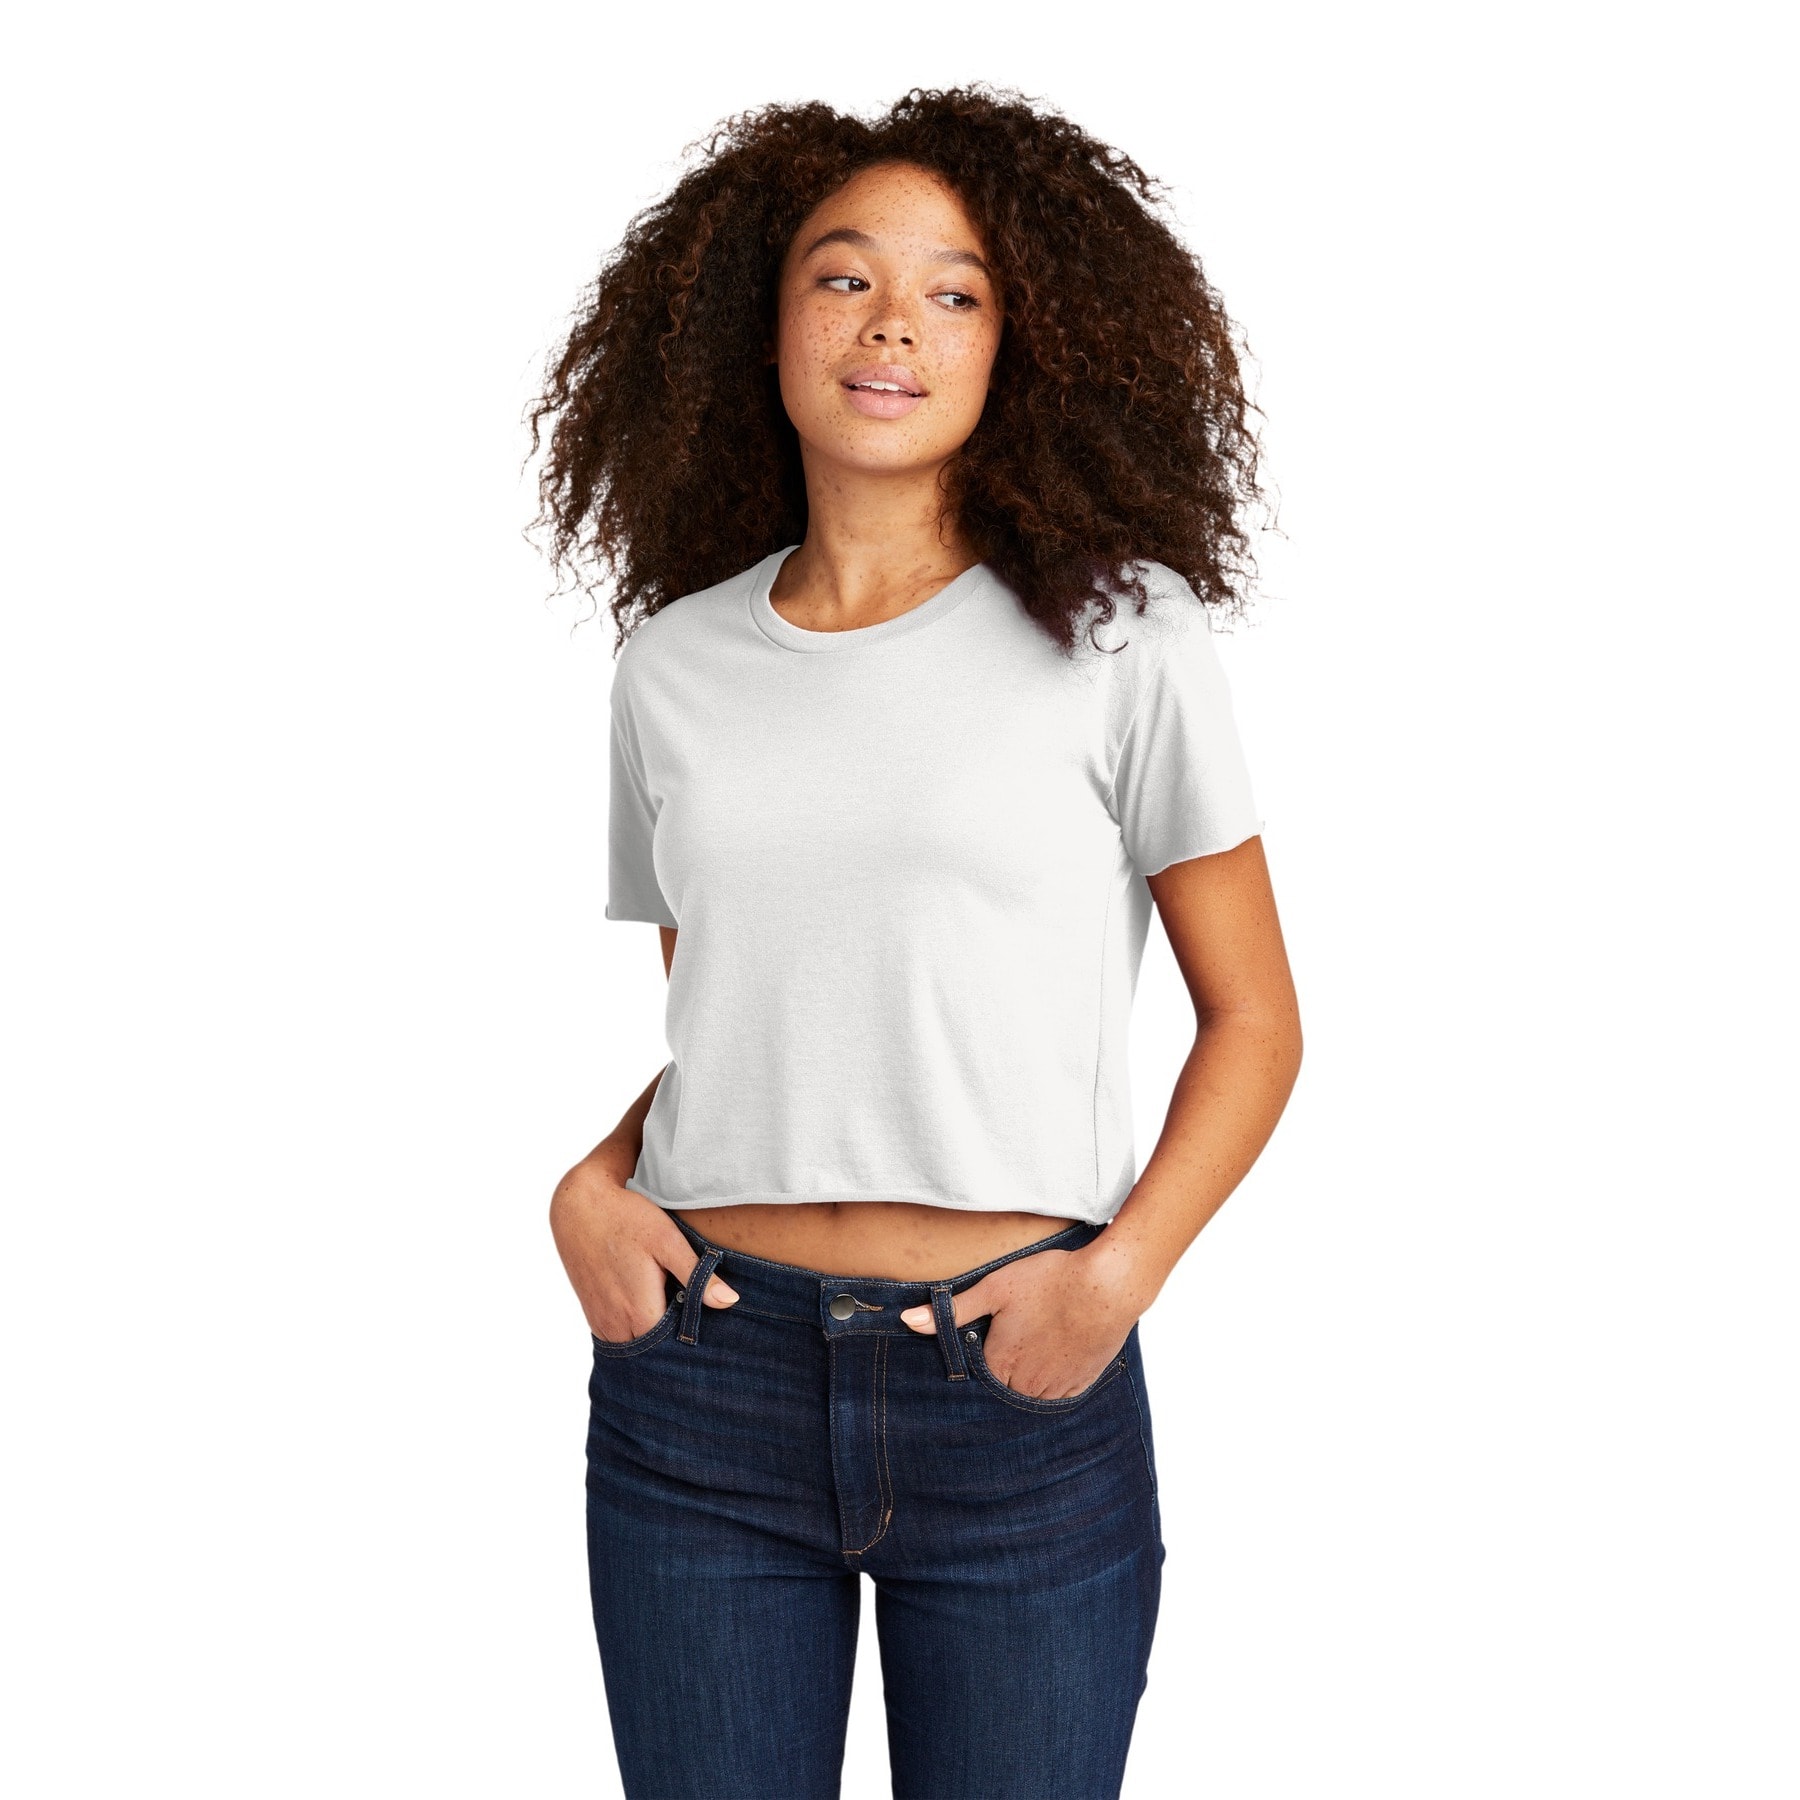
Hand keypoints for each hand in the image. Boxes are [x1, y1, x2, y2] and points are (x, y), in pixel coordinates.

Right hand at [549, 1159, 737, 1340]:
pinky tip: (650, 1310)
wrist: (579, 1205)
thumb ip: (697, 1276)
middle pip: (653, 1352)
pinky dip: (635, 1331)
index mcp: (639, 1312)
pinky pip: (617, 1337)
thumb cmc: (627, 1219)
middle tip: (696, 1322)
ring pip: (634, 1347)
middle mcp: (616, 1324)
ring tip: (675, 1316)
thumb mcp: (668, 1242)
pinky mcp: (592, 1312)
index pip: (673, 1350)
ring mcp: (601, 1320)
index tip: (712, 1332)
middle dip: (674, 1345)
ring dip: (653, 1338)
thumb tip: (730, 1302)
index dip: (694, 1343)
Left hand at [898, 1243, 1145, 1399]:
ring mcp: (1056, 1388)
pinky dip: (1053, 1380)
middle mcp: (1026, 1386)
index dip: (977, 1359)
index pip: (976, 1378)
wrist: (1108, 1285)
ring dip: (1026, 1379)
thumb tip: (909, 1321)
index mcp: (1000, 1365)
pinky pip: (1059, 1395)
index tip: (985, 1342)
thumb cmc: (1050, 1281)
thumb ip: (953, 1310)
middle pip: (1002, 1389)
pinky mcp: (1083, 1384)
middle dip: (1001, 1372)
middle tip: (1012, 1341)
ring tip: (1032, 1347)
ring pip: (1030, 1395)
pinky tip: (1055, 1355)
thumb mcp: (995, 1287)